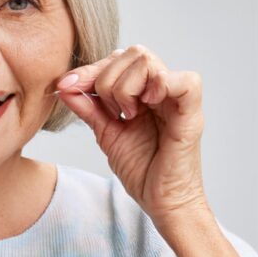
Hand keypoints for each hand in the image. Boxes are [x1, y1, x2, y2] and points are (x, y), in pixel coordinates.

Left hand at [56, 45, 208, 226]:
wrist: (163, 204)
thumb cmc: (143, 172)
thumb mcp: (107, 134)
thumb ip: (89, 109)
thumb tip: (65, 86)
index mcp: (145, 93)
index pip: (119, 59)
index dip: (91, 69)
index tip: (67, 86)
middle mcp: (163, 90)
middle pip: (133, 53)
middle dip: (107, 78)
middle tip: (111, 111)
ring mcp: (178, 99)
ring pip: (148, 61)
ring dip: (126, 87)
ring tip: (128, 115)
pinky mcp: (192, 114)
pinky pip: (185, 81)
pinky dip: (160, 86)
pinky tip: (147, 107)